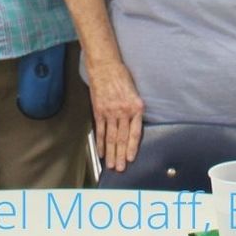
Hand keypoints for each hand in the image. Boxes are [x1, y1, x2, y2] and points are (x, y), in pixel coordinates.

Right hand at [85, 57, 144, 171]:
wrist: (106, 66)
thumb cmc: (121, 77)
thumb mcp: (135, 92)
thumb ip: (135, 110)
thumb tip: (134, 127)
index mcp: (135, 107)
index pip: (135, 132)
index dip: (133, 147)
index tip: (131, 158)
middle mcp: (123, 111)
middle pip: (122, 138)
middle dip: (121, 155)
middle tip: (120, 168)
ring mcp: (110, 112)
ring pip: (111, 137)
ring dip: (111, 153)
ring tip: (111, 165)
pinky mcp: (99, 111)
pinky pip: (100, 130)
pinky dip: (101, 142)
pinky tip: (101, 152)